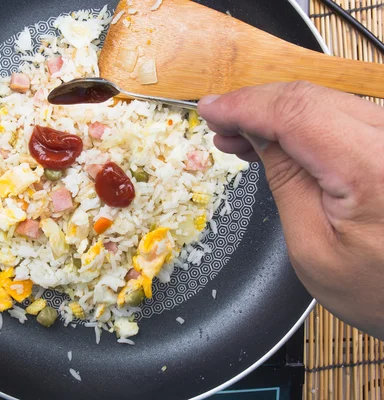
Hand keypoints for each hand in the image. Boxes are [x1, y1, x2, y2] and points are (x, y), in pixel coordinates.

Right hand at [198, 81, 383, 339]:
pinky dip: (303, 123)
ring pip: (324, 102)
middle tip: (219, 126)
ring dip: (276, 115)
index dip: (246, 105)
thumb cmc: (380, 289)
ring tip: (240, 138)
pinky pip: (342, 117)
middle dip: (256, 107)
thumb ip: (285, 181)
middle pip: (310, 99)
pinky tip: (278, 139)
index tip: (211, 109)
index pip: (296, 112)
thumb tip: (256, 134)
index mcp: (373, 166)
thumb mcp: (313, 246)